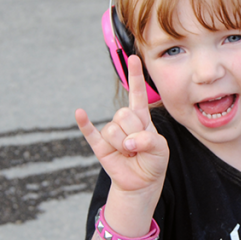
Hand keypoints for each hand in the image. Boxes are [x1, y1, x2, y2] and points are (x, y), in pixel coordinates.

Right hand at [75, 55, 168, 194]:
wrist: (141, 183)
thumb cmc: (153, 161)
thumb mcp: (160, 149)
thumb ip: (149, 141)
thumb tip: (127, 144)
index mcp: (141, 117)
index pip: (137, 93)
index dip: (135, 76)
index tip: (133, 57)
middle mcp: (124, 121)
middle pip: (124, 115)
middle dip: (134, 133)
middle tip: (138, 148)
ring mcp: (111, 133)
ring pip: (113, 130)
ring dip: (123, 145)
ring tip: (129, 154)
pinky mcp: (100, 146)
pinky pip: (90, 132)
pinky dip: (84, 124)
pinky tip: (80, 113)